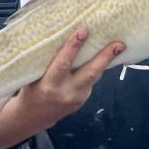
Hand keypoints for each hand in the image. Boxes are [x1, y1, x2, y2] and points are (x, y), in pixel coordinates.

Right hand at [0, 28, 124, 148]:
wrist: (32, 117)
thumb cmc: (29, 90)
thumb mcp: (31, 75)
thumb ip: (44, 59)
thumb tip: (54, 32)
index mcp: (48, 85)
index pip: (63, 64)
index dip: (73, 47)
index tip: (82, 31)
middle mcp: (65, 93)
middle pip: (89, 73)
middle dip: (104, 57)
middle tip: (117, 43)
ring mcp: (77, 98)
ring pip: (94, 76)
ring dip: (107, 60)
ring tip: (119, 46)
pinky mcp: (83, 99)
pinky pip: (92, 80)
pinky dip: (98, 67)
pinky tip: (106, 55)